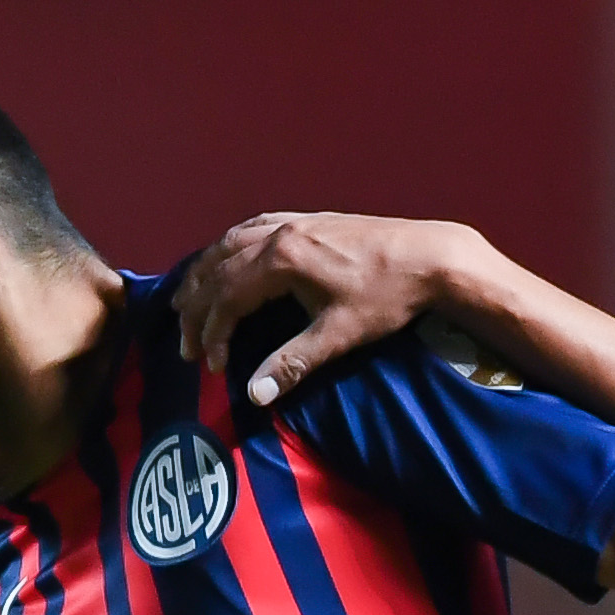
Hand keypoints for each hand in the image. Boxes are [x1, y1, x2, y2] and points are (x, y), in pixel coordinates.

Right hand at [174, 213, 483, 406]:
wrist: (429, 256)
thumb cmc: (386, 298)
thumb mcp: (338, 336)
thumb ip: (292, 363)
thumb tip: (254, 395)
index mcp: (281, 259)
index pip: (227, 297)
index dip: (213, 333)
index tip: (211, 365)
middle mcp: (278, 232)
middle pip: (218, 268)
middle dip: (197, 307)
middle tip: (185, 342)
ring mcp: (292, 221)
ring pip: (229, 244)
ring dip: (204, 273)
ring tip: (186, 300)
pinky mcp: (307, 219)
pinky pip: (250, 229)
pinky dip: (227, 248)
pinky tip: (224, 259)